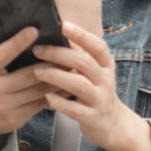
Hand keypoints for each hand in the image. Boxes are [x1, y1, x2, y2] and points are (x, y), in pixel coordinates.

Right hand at [0, 27, 57, 150]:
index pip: (3, 54)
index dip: (18, 42)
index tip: (34, 30)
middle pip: (29, 74)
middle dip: (50, 62)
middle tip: (67, 50)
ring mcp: (6, 106)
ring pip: (40, 89)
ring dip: (59, 77)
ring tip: (73, 65)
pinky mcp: (18, 118)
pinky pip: (43, 103)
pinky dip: (58, 93)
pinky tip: (69, 83)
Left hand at [32, 21, 142, 150]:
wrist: (113, 124)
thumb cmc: (97, 92)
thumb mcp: (96, 72)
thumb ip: (82, 55)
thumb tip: (62, 32)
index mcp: (107, 65)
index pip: (97, 46)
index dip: (81, 35)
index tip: (63, 25)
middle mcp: (106, 81)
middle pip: (84, 62)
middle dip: (59, 54)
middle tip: (38, 50)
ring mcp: (100, 100)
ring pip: (78, 84)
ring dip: (56, 76)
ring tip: (37, 71)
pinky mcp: (92, 117)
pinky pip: (75, 109)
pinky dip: (60, 102)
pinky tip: (46, 97)